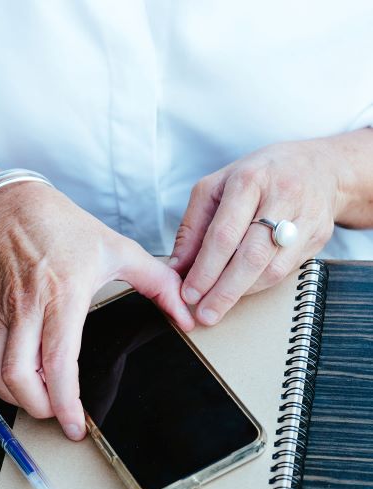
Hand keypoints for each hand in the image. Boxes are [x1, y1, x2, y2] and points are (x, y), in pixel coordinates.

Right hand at [0, 181, 193, 438]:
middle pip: (21, 378)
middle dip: (41, 409)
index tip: (76, 425)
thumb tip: (186, 316)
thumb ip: (158, 283)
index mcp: (62, 295)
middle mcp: (28, 309)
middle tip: (63, 416)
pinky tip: (21, 386)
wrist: (9, 207)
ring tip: (43, 403)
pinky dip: (0, 384)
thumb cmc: (61, 227)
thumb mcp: (118, 248)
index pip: (58, 362)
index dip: (66, 401)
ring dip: (18, 400)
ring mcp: (4, 315)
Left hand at [170, 138, 341, 325]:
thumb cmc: (260, 176)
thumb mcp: (217, 187)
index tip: (189, 293)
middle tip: (205, 314)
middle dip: (224, 291)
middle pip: (252, 256)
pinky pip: (287, 271)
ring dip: (242, 292)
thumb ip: (193, 227)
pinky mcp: (319, 236)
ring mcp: (306, 218)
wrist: (319, 167)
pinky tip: (243, 289)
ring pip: (272, 269)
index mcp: (250, 179)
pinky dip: (260, 285)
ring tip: (219, 306)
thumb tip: (176, 269)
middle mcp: (282, 196)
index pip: (224, 234)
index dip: (205, 269)